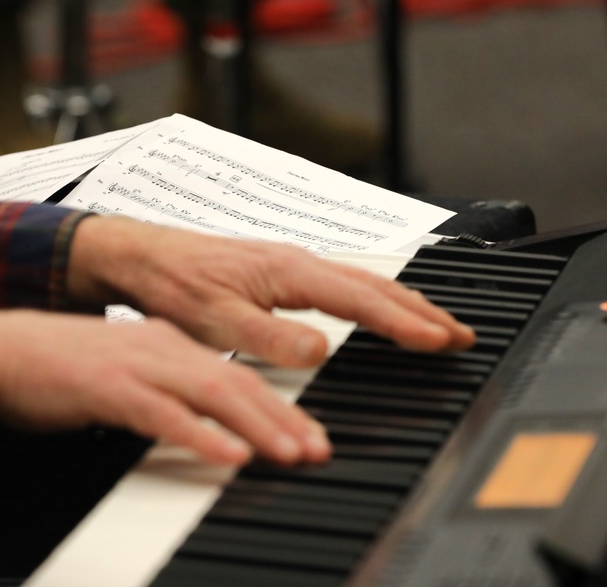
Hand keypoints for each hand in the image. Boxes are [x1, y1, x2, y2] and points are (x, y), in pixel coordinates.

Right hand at [0, 308, 329, 465]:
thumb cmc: (60, 369)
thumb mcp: (128, 375)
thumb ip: (169, 393)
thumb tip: (206, 422)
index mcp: (171, 345)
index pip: (239, 376)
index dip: (280, 407)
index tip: (309, 437)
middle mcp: (164, 349)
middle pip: (238, 384)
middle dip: (284, 419)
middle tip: (319, 450)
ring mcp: (139, 366)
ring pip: (214, 393)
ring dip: (258, 425)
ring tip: (291, 453)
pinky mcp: (109, 388)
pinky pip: (164, 413)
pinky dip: (201, 435)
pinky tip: (229, 455)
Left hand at [66, 216, 475, 368]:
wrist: (143, 256)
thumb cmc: (175, 284)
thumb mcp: (216, 320)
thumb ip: (270, 337)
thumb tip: (321, 350)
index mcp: (289, 271)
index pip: (361, 300)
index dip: (403, 322)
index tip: (439, 340)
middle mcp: (300, 262)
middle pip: (377, 285)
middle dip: (424, 311)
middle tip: (462, 335)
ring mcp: (295, 264)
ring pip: (367, 281)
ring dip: (407, 304)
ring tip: (440, 325)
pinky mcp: (287, 271)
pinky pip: (348, 283)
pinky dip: (379, 299)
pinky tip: (384, 309)